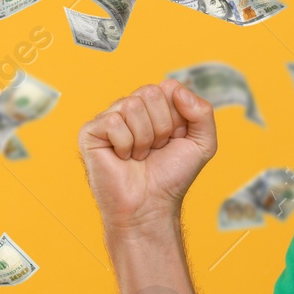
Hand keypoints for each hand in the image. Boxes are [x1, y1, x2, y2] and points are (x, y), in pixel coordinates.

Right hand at [79, 78, 216, 233]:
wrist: (151, 206)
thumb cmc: (172, 176)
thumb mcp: (203, 143)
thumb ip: (202, 111)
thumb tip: (175, 88)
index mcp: (155, 105)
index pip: (169, 87)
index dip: (177, 117)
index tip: (174, 140)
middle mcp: (131, 107)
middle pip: (150, 93)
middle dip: (161, 127)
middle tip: (155, 149)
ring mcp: (109, 118)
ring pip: (132, 106)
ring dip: (143, 139)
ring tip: (139, 156)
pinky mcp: (90, 132)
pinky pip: (113, 122)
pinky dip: (124, 145)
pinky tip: (122, 158)